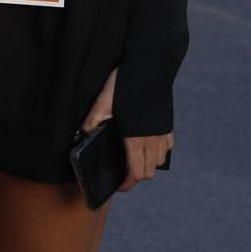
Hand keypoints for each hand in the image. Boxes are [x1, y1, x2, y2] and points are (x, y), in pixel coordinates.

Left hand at [80, 69, 173, 194]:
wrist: (153, 66)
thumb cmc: (127, 83)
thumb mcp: (104, 100)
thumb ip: (93, 119)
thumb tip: (82, 133)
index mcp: (135, 138)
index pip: (135, 173)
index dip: (127, 184)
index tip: (119, 185)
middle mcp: (152, 140)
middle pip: (148, 172)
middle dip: (136, 177)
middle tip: (123, 172)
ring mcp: (163, 133)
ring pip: (159, 161)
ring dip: (148, 165)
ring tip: (134, 158)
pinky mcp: (168, 124)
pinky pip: (167, 147)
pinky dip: (158, 152)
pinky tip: (147, 143)